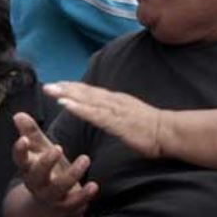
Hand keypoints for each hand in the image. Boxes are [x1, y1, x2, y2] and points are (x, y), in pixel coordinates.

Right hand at [11, 111, 95, 216]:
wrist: (50, 206)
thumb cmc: (46, 171)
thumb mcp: (40, 150)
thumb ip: (31, 133)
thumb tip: (18, 114)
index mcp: (29, 168)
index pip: (20, 159)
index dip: (20, 151)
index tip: (23, 139)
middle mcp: (37, 184)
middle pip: (37, 175)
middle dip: (46, 162)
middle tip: (57, 148)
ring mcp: (51, 197)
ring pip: (59, 188)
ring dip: (72, 174)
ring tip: (85, 159)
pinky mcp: (66, 207)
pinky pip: (75, 202)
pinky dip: (84, 195)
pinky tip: (94, 185)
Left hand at [46, 81, 167, 159]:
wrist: (169, 132)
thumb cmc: (152, 129)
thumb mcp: (131, 118)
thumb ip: (119, 115)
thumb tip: (110, 116)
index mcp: (117, 101)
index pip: (92, 92)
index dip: (75, 88)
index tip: (59, 85)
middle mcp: (114, 101)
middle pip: (86, 92)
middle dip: (65, 88)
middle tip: (47, 85)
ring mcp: (114, 110)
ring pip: (86, 100)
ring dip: (67, 94)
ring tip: (50, 90)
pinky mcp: (116, 121)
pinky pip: (93, 114)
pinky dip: (77, 108)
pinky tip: (64, 104)